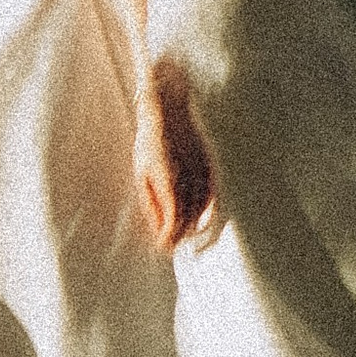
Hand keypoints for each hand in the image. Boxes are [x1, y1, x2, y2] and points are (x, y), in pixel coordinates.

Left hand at [134, 58, 218, 250]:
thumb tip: (159, 229)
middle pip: (190, 220)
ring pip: (203, 210)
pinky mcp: (212, 166)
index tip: (162, 248)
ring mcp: (203, 172)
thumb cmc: (150, 141)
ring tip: (184, 235)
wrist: (169, 108)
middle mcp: (189, 179)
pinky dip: (207, 210)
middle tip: (171, 246)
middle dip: (180, 236)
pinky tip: (200, 217)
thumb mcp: (142, 173)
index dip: (168, 240)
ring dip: (194, 225)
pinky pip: (213, 196)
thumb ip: (152, 202)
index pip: (173, 222)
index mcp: (168, 181)